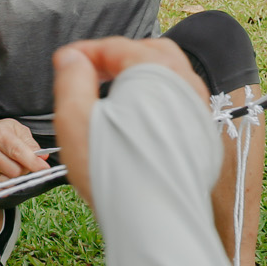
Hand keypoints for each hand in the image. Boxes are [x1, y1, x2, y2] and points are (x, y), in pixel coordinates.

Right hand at [0, 116, 47, 187]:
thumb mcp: (19, 130)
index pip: (18, 152)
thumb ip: (32, 144)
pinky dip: (4, 184)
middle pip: (15, 171)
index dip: (34, 163)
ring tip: (10, 165)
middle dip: (24, 169)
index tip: (45, 169)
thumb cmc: (1, 133)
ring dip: (14, 177)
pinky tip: (2, 172)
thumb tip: (42, 157)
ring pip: (8, 182)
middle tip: (22, 162)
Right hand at [52, 37, 208, 209]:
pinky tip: (137, 116)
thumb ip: (72, 80)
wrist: (155, 219)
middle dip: (117, 56)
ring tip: (112, 92)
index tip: (65, 62)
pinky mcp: (201, 130)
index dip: (85, 53)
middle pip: (148, 52)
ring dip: (139, 76)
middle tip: (91, 71)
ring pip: (168, 74)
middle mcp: (184, 82)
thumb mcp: (75, 121)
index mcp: (155, 71)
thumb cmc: (114, 172)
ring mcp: (197, 106)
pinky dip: (157, 97)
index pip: (116, 46)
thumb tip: (72, 59)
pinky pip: (179, 99)